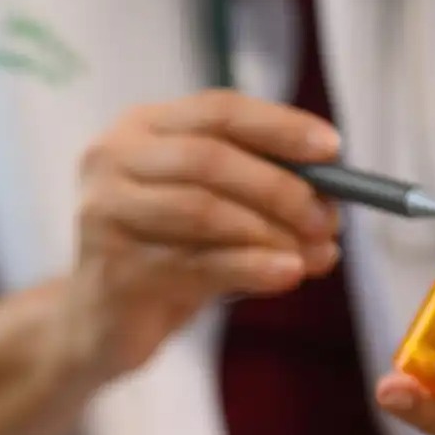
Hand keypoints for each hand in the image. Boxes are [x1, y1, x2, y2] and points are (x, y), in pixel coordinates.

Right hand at [66, 90, 341, 381]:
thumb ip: (264, 203)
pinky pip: (197, 264)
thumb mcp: (218, 218)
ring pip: (204, 211)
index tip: (333, 149)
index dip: (279, 127)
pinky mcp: (112, 267)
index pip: (218, 110)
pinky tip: (287, 275)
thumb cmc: (164, 257)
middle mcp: (113, 158)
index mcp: (142, 127)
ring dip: (270, 232)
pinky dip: (253, 268)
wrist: (101, 324)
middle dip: (280, 188)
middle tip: (328, 220)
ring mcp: (105, 212)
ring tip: (314, 254)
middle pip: (210, 158)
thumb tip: (333, 209)